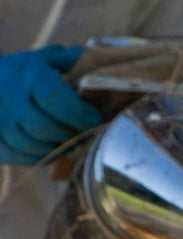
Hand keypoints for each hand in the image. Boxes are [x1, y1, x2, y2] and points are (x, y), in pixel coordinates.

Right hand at [0, 45, 102, 165]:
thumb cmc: (17, 76)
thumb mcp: (38, 61)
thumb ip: (66, 61)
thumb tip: (91, 57)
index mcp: (25, 77)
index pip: (54, 99)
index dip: (80, 114)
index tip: (96, 119)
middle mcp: (9, 101)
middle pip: (48, 130)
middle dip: (73, 135)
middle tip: (87, 135)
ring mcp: (1, 125)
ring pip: (39, 148)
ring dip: (62, 149)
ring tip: (72, 141)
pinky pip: (30, 159)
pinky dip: (47, 157)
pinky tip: (54, 147)